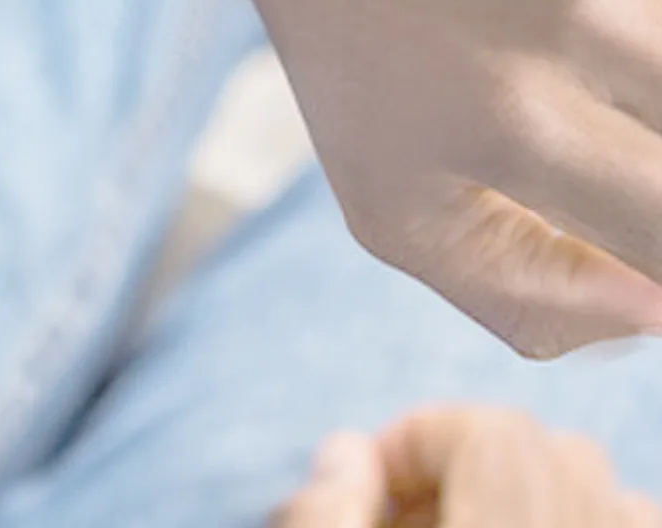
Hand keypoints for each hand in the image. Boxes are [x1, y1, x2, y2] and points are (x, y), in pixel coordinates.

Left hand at [148, 0, 661, 357]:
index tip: (627, 195)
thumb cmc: (339, 30)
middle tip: (597, 101)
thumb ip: (521, 295)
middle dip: (654, 129)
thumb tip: (657, 312)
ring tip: (603, 30)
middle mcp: (578, 7)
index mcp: (511, 121)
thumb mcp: (382, 197)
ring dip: (661, 45)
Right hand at [272, 405, 661, 527]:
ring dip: (531, 490)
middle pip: (557, 449)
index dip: (422, 434)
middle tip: (403, 507)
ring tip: (461, 524)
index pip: (497, 438)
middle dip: (468, 457)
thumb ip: (323, 517)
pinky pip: (631, 524)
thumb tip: (347, 451)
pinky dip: (583, 520)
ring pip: (610, 492)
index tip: (367, 473)